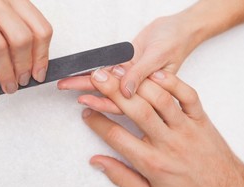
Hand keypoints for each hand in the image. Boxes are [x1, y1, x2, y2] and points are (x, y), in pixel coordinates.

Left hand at [58, 14, 200, 97]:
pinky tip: (81, 73)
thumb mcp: (159, 56)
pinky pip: (109, 70)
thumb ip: (141, 74)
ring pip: (106, 83)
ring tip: (66, 82)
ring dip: (86, 82)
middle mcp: (137, 87)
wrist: (178, 28)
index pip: (122, 102)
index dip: (102, 102)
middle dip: (87, 91)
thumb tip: (125, 92)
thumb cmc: (175, 42)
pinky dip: (95, 71)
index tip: (83, 98)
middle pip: (109, 94)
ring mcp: (130, 76)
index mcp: (148, 91)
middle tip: (64, 86)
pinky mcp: (126, 65)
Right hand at [81, 68, 243, 186]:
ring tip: (119, 69)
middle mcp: (168, 142)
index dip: (96, 121)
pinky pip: (188, 95)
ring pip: (160, 99)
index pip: (115, 136)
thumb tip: (97, 162)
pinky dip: (172, 82)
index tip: (86, 111)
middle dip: (112, 91)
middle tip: (95, 76)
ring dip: (138, 82)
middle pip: (136, 110)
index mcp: (152, 162)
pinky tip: (155, 73)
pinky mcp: (201, 118)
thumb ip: (121, 178)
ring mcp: (186, 127)